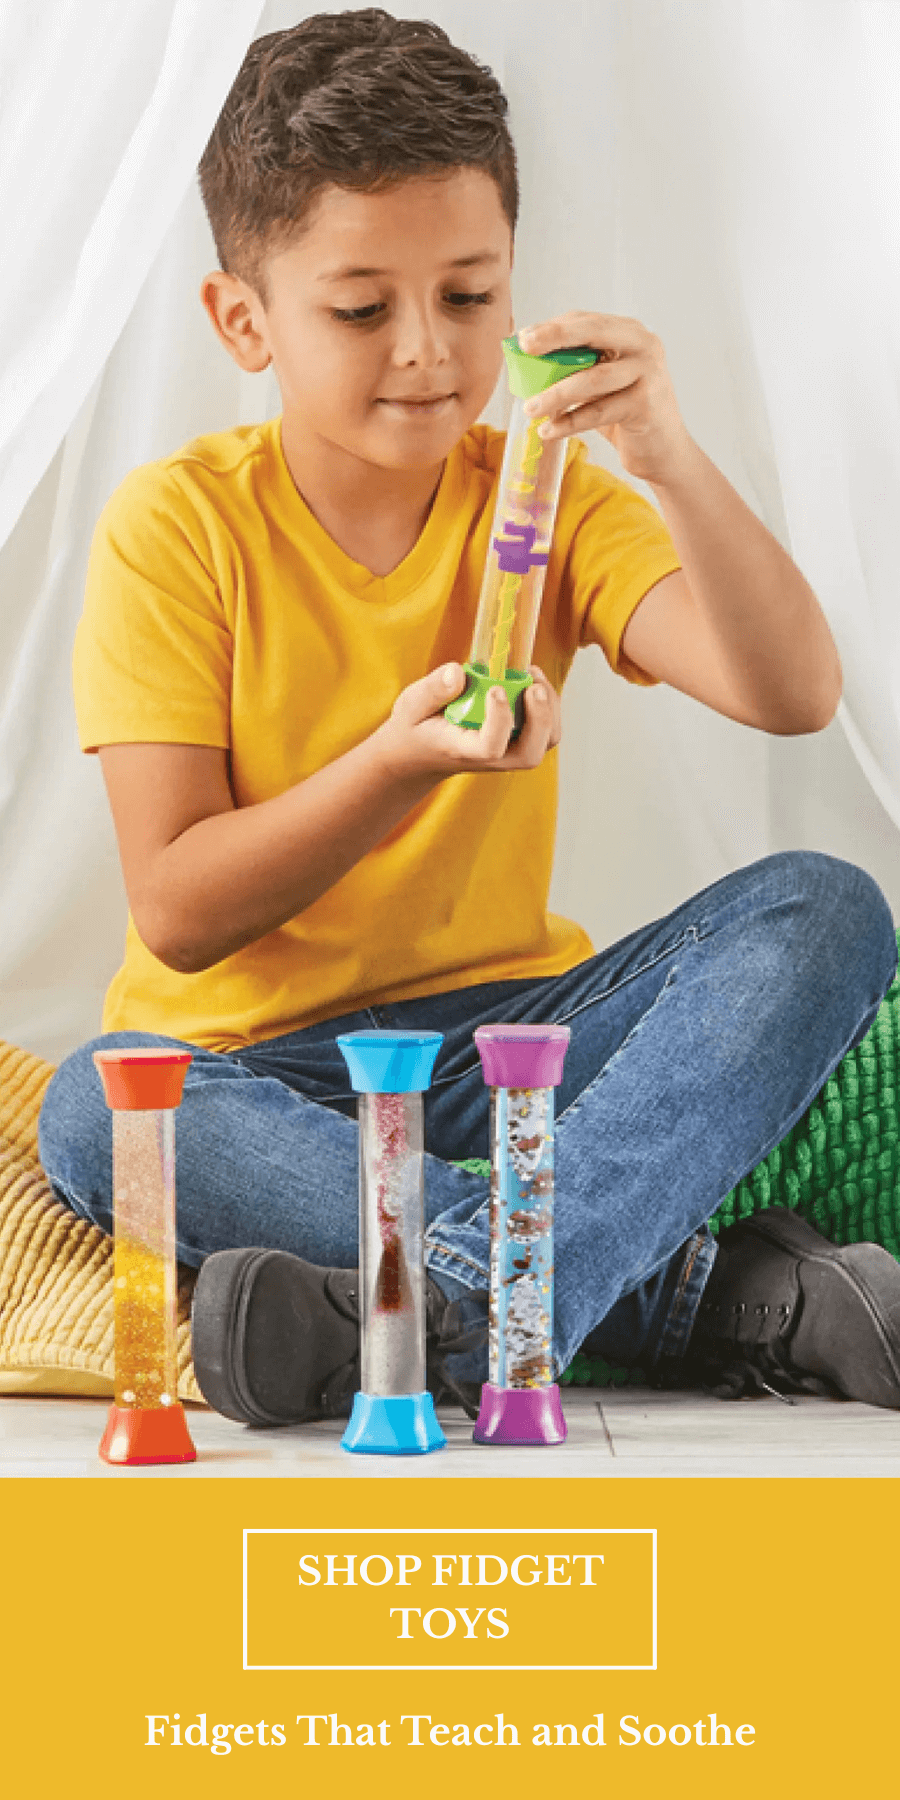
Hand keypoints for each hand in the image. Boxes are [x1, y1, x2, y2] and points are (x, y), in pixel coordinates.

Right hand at [374, 662, 560, 782]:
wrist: (418, 754)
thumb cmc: (416, 728)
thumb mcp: (411, 705)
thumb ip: (433, 690)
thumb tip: (457, 672)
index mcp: (463, 751)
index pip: (491, 747)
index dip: (500, 719)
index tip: (496, 688)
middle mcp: (491, 758)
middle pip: (530, 753)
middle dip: (540, 718)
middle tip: (532, 685)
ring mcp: (507, 752)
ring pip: (544, 741)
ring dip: (549, 709)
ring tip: (533, 676)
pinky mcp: (516, 740)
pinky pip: (544, 729)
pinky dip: (547, 705)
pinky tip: (531, 680)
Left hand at [517, 312, 692, 486]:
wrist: (662, 450)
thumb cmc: (625, 413)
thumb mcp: (599, 385)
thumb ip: (574, 368)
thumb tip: (525, 363)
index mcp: (629, 333)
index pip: (587, 321)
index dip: (553, 328)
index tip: (523, 338)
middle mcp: (643, 345)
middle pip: (594, 333)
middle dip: (555, 338)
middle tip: (525, 348)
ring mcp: (648, 373)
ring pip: (593, 378)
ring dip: (556, 394)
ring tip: (530, 408)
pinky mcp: (646, 404)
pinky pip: (599, 412)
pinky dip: (570, 422)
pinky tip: (549, 431)